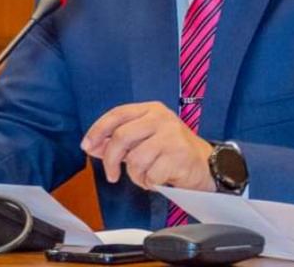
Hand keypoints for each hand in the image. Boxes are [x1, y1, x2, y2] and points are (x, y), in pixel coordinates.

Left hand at [81, 101, 214, 191]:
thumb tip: (92, 145)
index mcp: (151, 109)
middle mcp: (161, 118)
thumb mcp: (146, 138)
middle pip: (121, 137)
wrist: (206, 164)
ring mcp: (171, 136)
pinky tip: (159, 178)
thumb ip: (120, 140)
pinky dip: (149, 182)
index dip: (98, 129)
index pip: (118, 114)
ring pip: (134, 159)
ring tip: (147, 174)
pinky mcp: (178, 156)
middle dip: (110, 160)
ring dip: (136, 175)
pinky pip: (150, 175)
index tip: (87, 145)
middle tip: (111, 175)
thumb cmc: (173, 151)